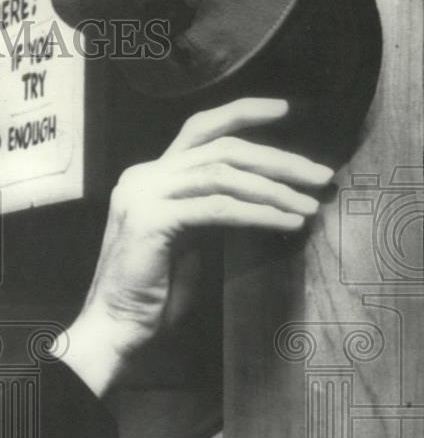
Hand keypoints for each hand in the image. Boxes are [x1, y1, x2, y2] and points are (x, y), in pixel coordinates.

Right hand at [56, 98, 333, 396]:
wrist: (116, 328)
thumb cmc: (153, 293)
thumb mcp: (188, 239)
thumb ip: (210, 208)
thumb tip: (263, 192)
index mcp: (148, 176)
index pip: (199, 130)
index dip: (242, 113)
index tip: (285, 109)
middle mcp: (142, 177)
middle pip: (220, 149)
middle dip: (278, 159)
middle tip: (320, 176)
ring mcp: (143, 196)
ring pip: (221, 174)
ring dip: (274, 189)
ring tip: (308, 206)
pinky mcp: (150, 221)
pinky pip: (216, 208)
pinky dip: (258, 213)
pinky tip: (286, 223)